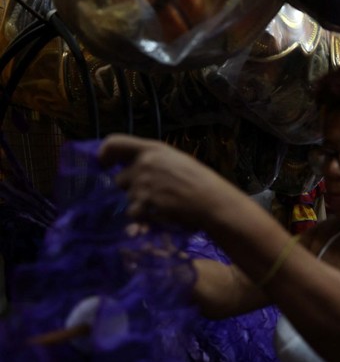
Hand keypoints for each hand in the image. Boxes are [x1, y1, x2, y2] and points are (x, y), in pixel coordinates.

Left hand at [99, 134, 246, 229]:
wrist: (212, 202)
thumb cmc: (202, 182)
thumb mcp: (177, 161)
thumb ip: (154, 161)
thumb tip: (132, 167)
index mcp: (153, 149)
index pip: (114, 143)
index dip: (104, 154)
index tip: (104, 164)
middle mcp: (144, 163)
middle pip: (120, 179)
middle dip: (131, 189)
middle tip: (152, 195)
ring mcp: (143, 184)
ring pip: (128, 198)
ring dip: (140, 204)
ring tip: (162, 206)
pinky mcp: (145, 203)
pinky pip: (133, 213)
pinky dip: (144, 218)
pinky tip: (161, 215)